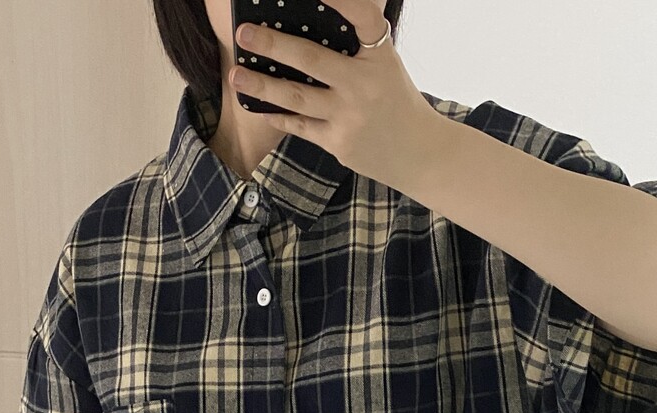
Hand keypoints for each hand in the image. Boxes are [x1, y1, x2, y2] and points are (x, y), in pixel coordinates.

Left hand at [229, 0, 440, 191]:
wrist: (419, 154)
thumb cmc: (397, 102)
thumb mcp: (386, 65)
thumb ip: (359, 42)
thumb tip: (321, 18)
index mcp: (380, 58)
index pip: (362, 18)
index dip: (340, 1)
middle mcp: (364, 85)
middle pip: (312, 59)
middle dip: (274, 44)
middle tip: (244, 33)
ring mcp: (349, 117)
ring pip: (297, 97)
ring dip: (262, 85)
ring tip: (236, 74)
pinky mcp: (339, 143)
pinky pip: (301, 126)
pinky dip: (279, 115)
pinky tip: (260, 107)